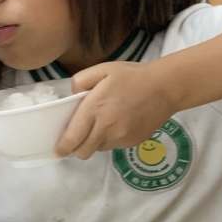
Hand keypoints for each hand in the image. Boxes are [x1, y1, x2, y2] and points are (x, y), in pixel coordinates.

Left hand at [54, 61, 175, 159]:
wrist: (165, 87)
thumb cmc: (132, 76)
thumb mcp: (103, 69)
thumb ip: (80, 81)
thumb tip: (71, 97)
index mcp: (95, 109)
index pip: (72, 138)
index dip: (62, 148)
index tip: (57, 151)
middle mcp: (106, 128)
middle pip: (83, 151)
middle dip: (76, 148)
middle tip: (78, 138)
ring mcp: (121, 137)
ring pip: (99, 149)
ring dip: (95, 142)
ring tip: (104, 124)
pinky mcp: (132, 142)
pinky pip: (114, 146)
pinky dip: (111, 139)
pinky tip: (120, 123)